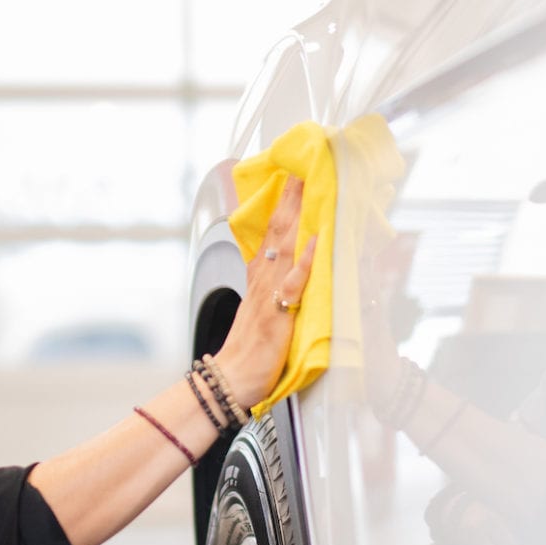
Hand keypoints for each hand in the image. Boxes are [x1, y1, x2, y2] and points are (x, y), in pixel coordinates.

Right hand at [215, 176, 320, 404]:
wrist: (231, 379)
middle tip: (303, 166)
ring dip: (298, 216)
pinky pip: (292, 285)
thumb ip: (276, 284)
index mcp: (261, 277)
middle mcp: (264, 279)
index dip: (284, 205)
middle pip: (279, 230)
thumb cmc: (249, 349)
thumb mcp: (264, 308)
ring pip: (285, 248)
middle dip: (291, 198)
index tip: (295, 176)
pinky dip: (303, 263)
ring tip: (308, 188)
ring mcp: (270, 294)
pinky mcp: (277, 314)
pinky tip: (314, 243)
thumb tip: (293, 263)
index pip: (274, 231)